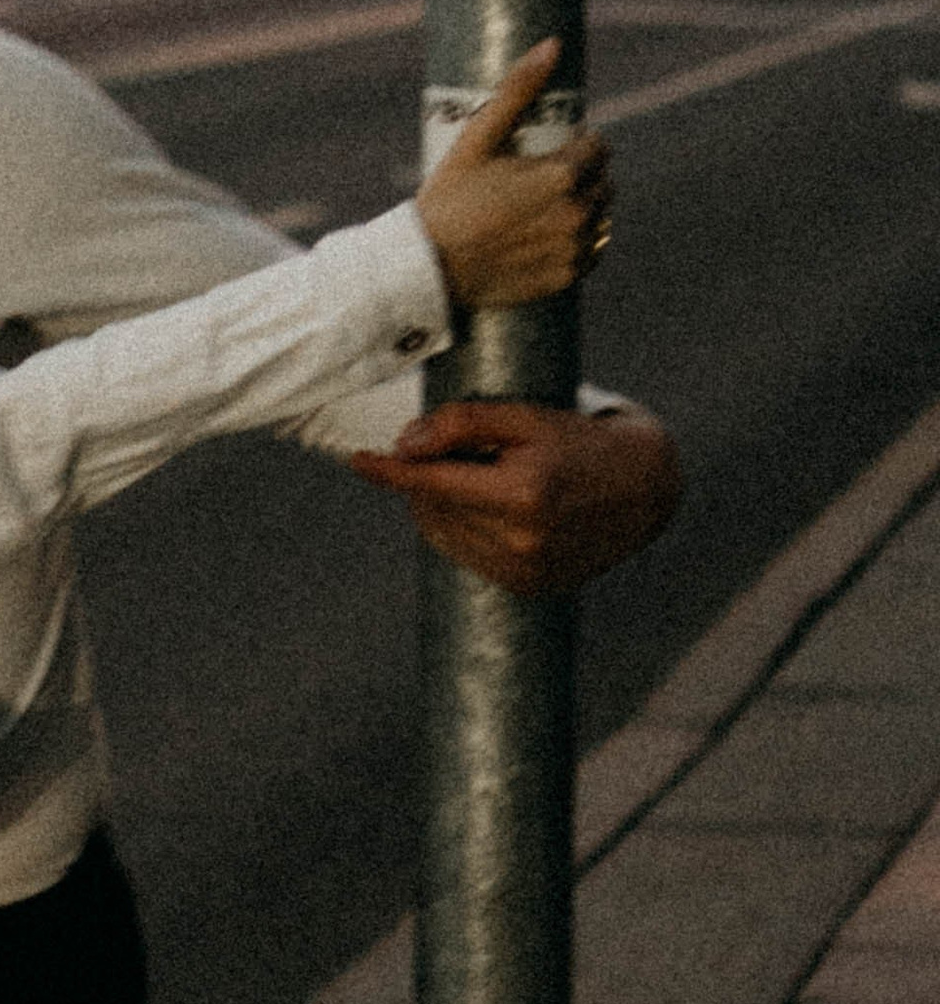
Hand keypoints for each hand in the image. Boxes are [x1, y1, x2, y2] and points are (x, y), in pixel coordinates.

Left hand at [352, 400, 681, 593]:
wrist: (644, 486)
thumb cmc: (581, 441)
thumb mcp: (527, 417)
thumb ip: (464, 424)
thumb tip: (405, 444)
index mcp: (522, 494)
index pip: (431, 482)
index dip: (389, 471)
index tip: (358, 460)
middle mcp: (522, 540)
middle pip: (435, 508)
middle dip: (428, 478)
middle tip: (458, 452)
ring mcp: (527, 570)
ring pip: (446, 535)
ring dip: (443, 506)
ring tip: (481, 478)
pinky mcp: (530, 587)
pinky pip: (470, 556)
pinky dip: (465, 531)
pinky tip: (492, 508)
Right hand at [414, 40, 612, 310]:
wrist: (428, 267)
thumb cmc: (449, 198)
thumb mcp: (478, 138)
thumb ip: (518, 90)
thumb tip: (552, 44)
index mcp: (562, 175)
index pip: (599, 148)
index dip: (578, 144)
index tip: (553, 148)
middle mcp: (577, 213)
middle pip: (603, 183)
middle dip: (583, 175)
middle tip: (543, 178)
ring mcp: (574, 248)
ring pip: (600, 217)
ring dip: (584, 208)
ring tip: (544, 208)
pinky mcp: (566, 276)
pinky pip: (589, 252)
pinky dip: (577, 242)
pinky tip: (547, 236)